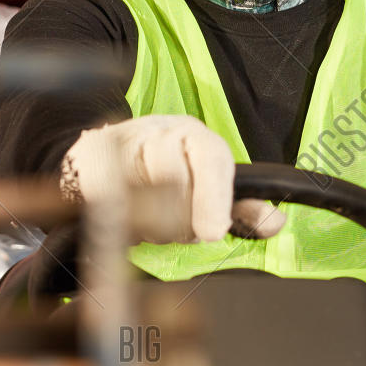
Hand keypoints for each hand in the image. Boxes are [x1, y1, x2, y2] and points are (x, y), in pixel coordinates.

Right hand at [60, 115, 285, 243]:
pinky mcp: (90, 166)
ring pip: (146, 200)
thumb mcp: (208, 183)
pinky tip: (127, 222)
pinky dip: (124, 224)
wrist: (100, 155)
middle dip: (180, 222)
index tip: (212, 233)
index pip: (210, 158)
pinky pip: (109, 205)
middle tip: (177, 225)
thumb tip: (274, 223)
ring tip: (152, 222)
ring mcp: (122, 146)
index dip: (213, 198)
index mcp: (193, 135)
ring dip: (152, 227)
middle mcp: (159, 132)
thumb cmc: (164, 172)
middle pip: (178, 188)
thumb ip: (242, 207)